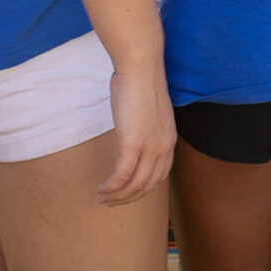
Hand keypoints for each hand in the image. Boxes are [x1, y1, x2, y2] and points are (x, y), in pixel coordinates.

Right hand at [98, 63, 175, 204]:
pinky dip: (111, 186)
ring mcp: (150, 147)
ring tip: (102, 198)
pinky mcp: (132, 144)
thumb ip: (146, 128)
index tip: (127, 193)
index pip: (160, 175)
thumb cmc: (141, 85)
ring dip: (117, 196)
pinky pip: (121, 175)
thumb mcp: (149, 112)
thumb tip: (133, 133)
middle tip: (111, 202)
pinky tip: (101, 189)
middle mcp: (164, 147)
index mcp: (169, 140)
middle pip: (148, 185)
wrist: (141, 69)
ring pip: (134, 184)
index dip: (143, 189)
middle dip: (129, 198)